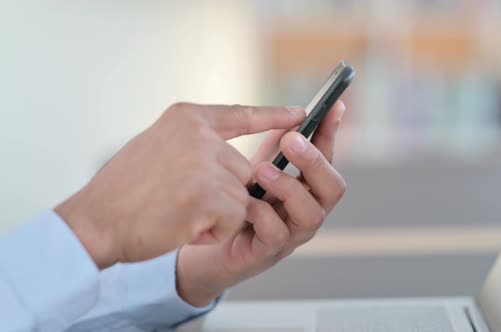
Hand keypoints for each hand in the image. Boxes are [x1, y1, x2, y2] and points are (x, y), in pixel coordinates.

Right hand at [55, 103, 304, 269]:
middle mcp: (199, 135)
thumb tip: (231, 156)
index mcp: (187, 118)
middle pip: (244, 169)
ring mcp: (204, 164)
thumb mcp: (159, 146)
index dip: (273, 115)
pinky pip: (235, 219)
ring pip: (242, 196)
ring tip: (180, 214)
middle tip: (184, 202)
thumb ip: (196, 144)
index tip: (300, 114)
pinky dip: (215, 231)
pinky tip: (183, 227)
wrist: (94, 222)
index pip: (241, 113)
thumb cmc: (123, 190)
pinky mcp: (208, 196)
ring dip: (219, 215)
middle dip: (224, 193)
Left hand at [176, 101, 346, 305]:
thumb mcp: (255, 165)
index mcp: (305, 186)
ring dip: (289, 188)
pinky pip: (276, 234)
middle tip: (290, 140)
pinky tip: (244, 202)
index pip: (328, 157)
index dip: (331, 132)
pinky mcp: (266, 253)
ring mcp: (290, 235)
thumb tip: (294, 110)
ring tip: (260, 170)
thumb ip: (275, 144)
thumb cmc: (232, 199)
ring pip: (312, 214)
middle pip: (333, 188)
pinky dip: (263, 214)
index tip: (332, 105)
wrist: (201, 237)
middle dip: (315, 161)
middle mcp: (305, 210)